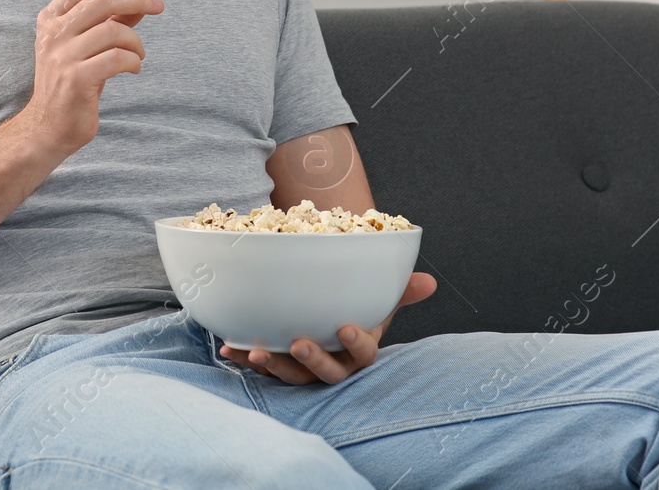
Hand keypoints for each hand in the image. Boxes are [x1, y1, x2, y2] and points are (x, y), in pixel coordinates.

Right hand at [15, 0, 163, 158]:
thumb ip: (109, 21)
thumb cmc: (72, 83)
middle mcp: (53, 33)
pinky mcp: (76, 80)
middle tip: (158, 6)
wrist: (47, 127)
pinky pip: (117, 58)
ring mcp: (62, 56)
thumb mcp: (86, 45)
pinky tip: (133, 68)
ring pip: (113, 30)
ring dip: (136, 40)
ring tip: (139, 53)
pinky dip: (134, 61)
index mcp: (51, 18)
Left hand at [218, 272, 436, 384]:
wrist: (329, 310)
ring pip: (294, 376)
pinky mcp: (280, 365)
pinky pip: (264, 367)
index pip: (364, 354)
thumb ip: (400, 290)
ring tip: (257, 353)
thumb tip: (429, 282)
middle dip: (313, 361)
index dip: (356, 344)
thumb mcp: (378, 298)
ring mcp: (305, 368)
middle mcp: (334, 364)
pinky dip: (245, 358)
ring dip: (276, 366)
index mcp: (359, 349)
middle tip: (299, 344)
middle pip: (328, 373)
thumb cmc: (358, 306)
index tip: (347, 328)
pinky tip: (229, 348)